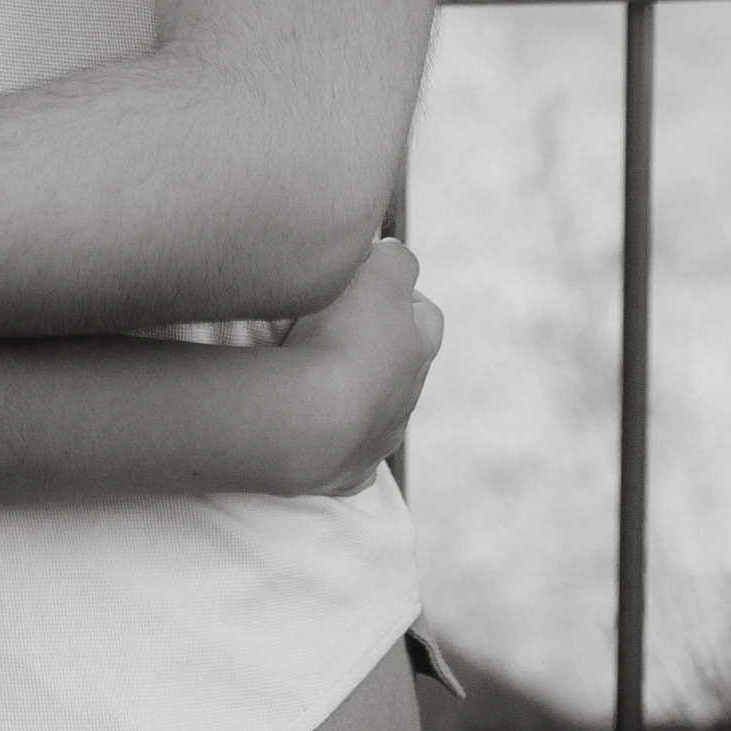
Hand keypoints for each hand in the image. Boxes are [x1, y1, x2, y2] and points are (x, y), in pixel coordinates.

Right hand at [282, 237, 441, 494]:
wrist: (306, 420)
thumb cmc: (342, 337)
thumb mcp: (377, 271)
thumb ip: (394, 258)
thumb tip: (390, 258)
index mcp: (417, 347)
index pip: (424, 312)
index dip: (397, 294)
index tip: (362, 284)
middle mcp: (407, 396)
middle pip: (403, 364)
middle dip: (379, 347)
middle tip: (336, 328)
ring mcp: (380, 439)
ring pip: (377, 411)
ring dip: (354, 392)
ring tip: (311, 373)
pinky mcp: (348, 473)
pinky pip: (350, 457)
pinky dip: (337, 441)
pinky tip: (312, 425)